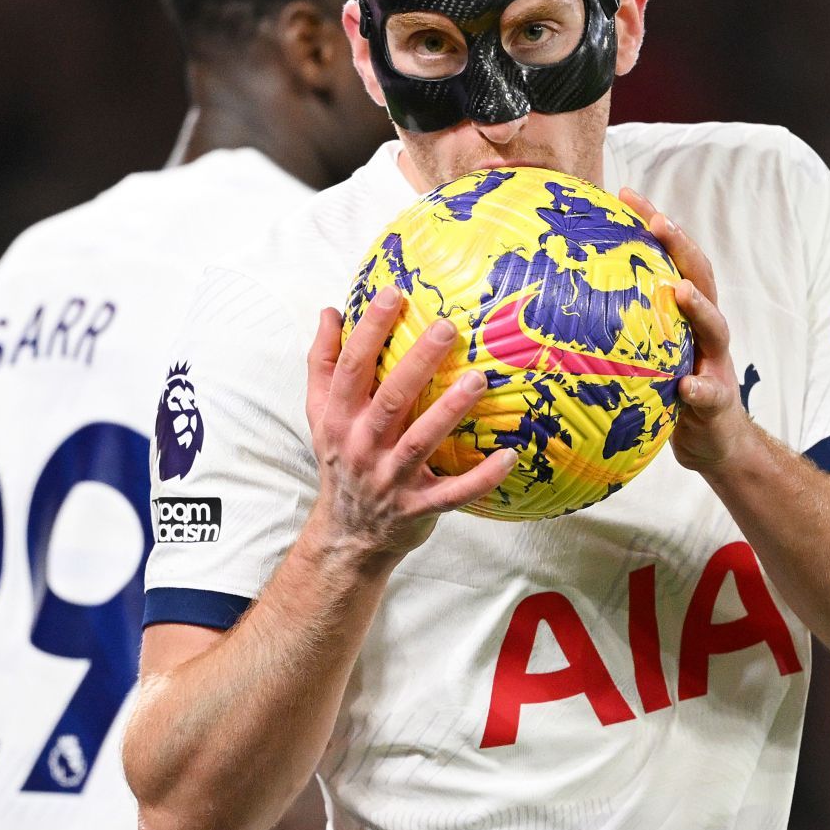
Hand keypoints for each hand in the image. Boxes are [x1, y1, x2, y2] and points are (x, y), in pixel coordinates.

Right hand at [304, 286, 517, 565]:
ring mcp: (390, 478)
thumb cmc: (342, 461)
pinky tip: (508, 455)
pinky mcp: (418, 507)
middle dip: (417, 362)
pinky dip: (481, 477)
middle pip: (390, 398)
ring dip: (449, 410)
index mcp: (340, 418)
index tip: (393, 294)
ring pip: (420, 441)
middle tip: (447, 327)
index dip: (370, 330)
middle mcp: (362, 446)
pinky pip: (454, 492)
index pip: (352, 367)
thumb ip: (324, 364)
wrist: (348, 535)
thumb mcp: (321, 415)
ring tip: (478, 379)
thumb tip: (329, 312)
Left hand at [620, 188, 757, 471]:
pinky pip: (711, 394)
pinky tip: (687, 385)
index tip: (626, 193)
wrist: (715, 442)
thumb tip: (555, 301)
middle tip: (660, 221)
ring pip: (716, 328)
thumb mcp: (643, 355)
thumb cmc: (668, 392)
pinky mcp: (719, 403)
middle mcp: (706, 331)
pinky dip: (700, 387)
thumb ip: (617, 328)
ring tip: (681, 291)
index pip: (673, 259)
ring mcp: (716, 363)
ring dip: (699, 308)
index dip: (654, 224)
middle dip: (682, 247)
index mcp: (686, 314)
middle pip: (701, 277)